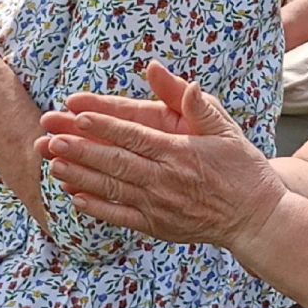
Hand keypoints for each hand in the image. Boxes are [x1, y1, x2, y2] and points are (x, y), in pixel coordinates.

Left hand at [39, 61, 284, 248]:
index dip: (104, 125)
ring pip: (112, 189)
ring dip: (80, 177)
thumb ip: (198, 105)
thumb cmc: (242, 170)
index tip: (78, 114)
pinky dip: (96, 208)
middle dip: (81, 150)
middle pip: (115, 163)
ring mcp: (159, 206)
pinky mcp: (157, 226)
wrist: (255, 218)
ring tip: (54, 165)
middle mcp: (165, 180)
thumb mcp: (226, 130)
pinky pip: (121, 217)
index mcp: (180, 153)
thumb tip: (184, 80)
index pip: (134, 136)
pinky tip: (76, 198)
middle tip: (52, 139)